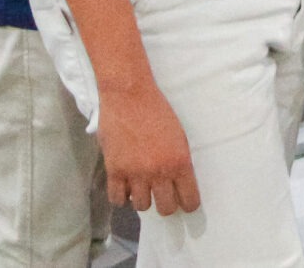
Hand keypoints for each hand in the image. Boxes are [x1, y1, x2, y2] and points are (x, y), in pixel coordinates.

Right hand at [99, 80, 199, 215]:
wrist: (129, 95)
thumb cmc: (157, 110)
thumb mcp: (179, 135)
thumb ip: (178, 161)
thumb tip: (177, 184)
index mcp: (180, 161)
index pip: (189, 200)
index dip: (187, 204)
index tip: (184, 202)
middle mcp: (159, 171)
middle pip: (165, 208)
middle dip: (165, 204)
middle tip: (162, 196)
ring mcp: (135, 173)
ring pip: (142, 206)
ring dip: (143, 198)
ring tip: (142, 186)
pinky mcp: (114, 170)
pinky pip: (117, 199)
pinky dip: (122, 197)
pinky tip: (125, 187)